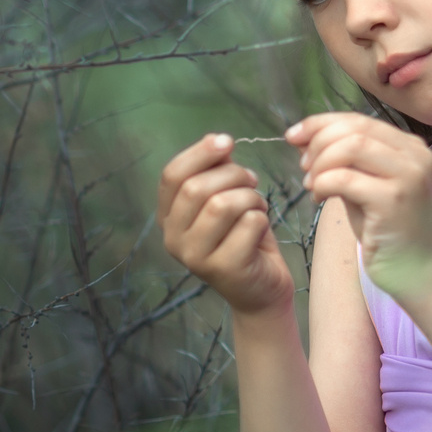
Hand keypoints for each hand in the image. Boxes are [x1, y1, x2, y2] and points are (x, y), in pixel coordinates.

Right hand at [158, 134, 293, 314]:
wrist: (261, 289)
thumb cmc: (243, 238)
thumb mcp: (225, 199)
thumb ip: (217, 173)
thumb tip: (221, 143)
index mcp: (169, 218)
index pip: (172, 176)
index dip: (199, 153)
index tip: (227, 142)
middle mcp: (174, 240)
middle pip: (196, 188)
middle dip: (233, 175)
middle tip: (251, 181)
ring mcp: (196, 258)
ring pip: (223, 205)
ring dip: (250, 197)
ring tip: (257, 206)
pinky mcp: (224, 269)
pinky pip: (248, 224)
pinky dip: (262, 218)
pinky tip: (262, 228)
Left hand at [287, 113, 431, 289]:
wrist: (416, 272)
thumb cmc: (385, 229)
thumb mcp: (360, 185)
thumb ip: (339, 159)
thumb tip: (301, 135)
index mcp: (410, 146)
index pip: (359, 120)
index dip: (320, 123)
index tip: (293, 136)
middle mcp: (416, 155)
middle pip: (354, 128)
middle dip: (318, 143)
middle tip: (304, 167)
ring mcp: (409, 175)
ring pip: (351, 146)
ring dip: (320, 163)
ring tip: (312, 185)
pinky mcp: (395, 199)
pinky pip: (345, 179)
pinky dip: (323, 184)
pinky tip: (319, 199)